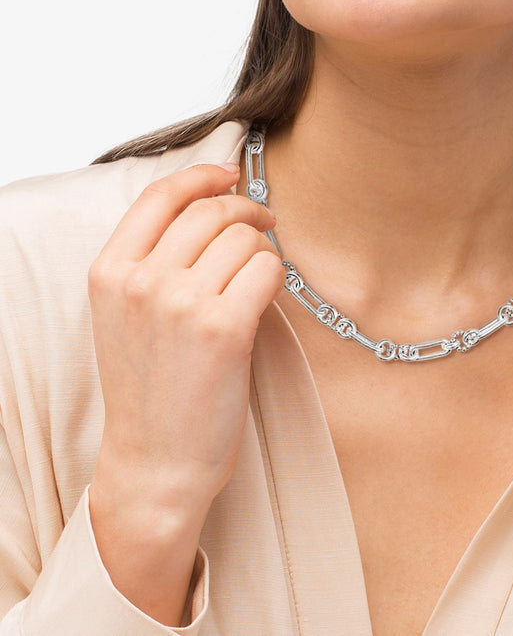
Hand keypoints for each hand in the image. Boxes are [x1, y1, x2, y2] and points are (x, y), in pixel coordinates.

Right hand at [87, 162, 283, 623]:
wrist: (157, 463)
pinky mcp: (224, 329)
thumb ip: (155, 261)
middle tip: (266, 224)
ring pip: (246, 238)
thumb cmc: (151, 390)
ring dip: (264, 250)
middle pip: (212, 211)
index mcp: (109, 272)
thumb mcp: (127, 316)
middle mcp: (141, 282)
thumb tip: (214, 207)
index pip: (161, 196)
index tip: (232, 175)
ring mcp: (181, 304)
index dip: (204, 176)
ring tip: (259, 276)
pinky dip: (277, 276)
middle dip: (247, 210)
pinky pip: (269, 270)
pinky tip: (269, 295)